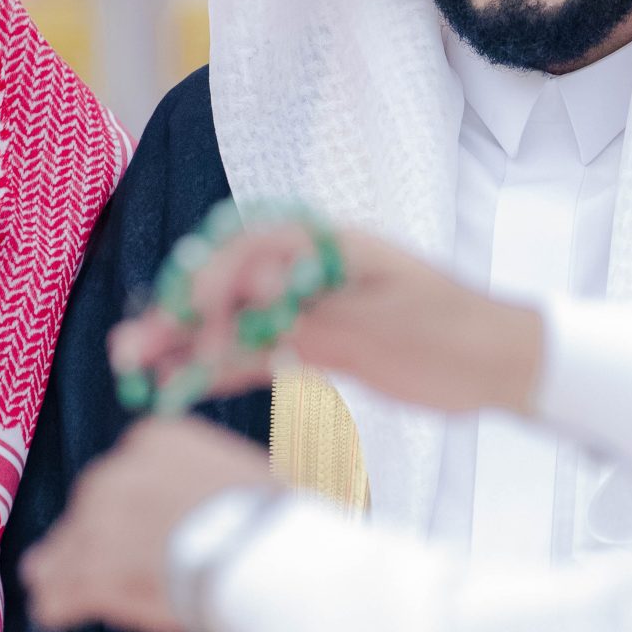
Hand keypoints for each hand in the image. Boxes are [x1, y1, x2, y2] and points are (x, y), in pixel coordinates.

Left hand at [22, 414, 272, 631]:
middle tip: (115, 564)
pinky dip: (62, 606)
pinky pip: (59, 594)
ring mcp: (96, 524)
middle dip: (97, 536)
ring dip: (68, 572)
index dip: (133, 505)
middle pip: (90, 508)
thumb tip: (212, 499)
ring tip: (67, 594)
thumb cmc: (273, 518)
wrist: (266, 556)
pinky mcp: (90, 575)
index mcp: (154, 440)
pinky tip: (62, 615)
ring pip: (66, 550)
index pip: (125, 470)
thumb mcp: (244, 474)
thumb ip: (206, 480)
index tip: (148, 527)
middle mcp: (115, 472)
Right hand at [109, 222, 544, 418]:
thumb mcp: (383, 324)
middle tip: (131, 349)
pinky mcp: (318, 343)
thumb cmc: (453, 330)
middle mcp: (312, 269)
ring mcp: (312, 306)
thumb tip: (249, 303)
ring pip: (236, 323)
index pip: (252, 246)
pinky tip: (179, 387)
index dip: (212, 278)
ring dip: (187, 346)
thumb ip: (312, 314)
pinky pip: (258, 352)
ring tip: (134, 372)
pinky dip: (220, 369)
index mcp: (330, 244)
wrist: (499, 364)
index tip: (190, 312)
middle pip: (231, 285)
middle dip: (178, 315)